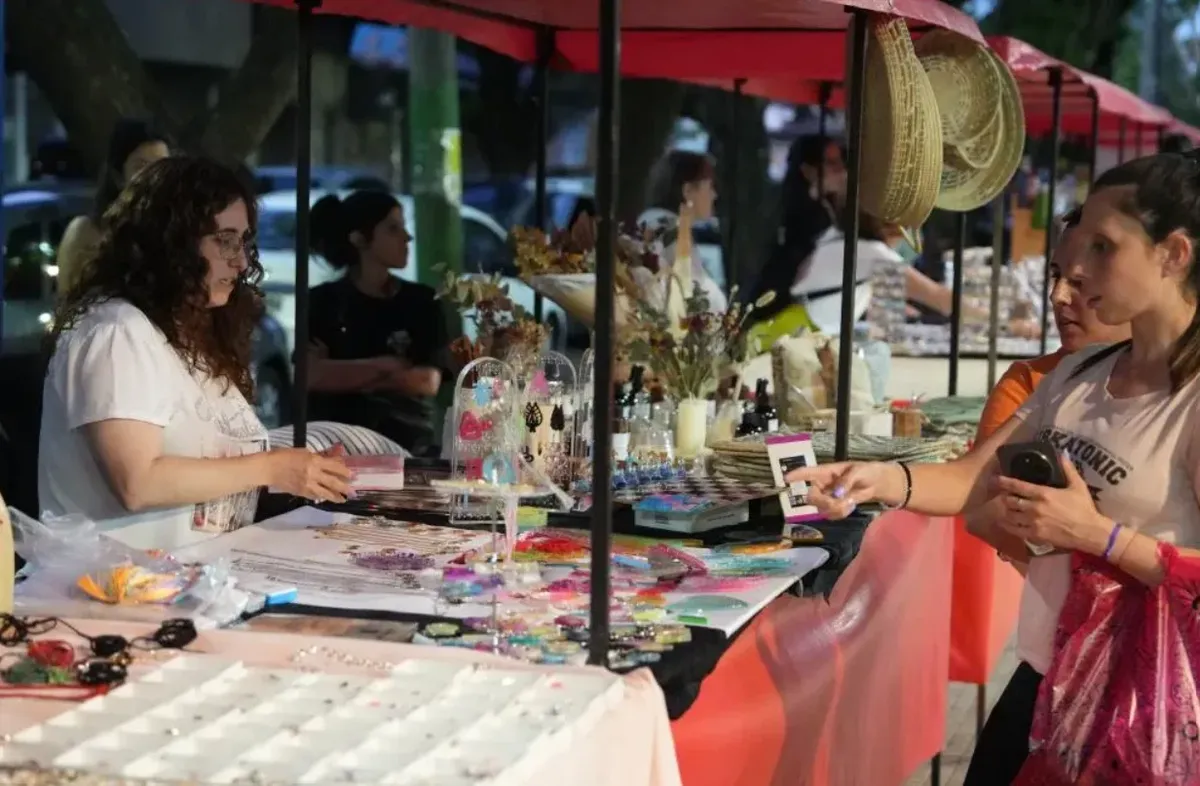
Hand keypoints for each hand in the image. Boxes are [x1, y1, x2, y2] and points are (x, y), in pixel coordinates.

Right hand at [267, 448, 351, 502]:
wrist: (269, 468)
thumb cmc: (285, 455)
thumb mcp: (305, 452)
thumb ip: (320, 457)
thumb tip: (334, 458)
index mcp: (314, 461)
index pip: (335, 467)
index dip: (345, 472)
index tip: (353, 475)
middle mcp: (313, 474)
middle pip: (333, 482)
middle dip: (345, 487)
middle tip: (353, 491)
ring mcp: (307, 485)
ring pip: (326, 493)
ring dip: (336, 496)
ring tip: (343, 499)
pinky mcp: (301, 493)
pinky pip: (315, 496)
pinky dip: (322, 497)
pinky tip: (327, 498)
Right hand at [785, 461, 905, 518]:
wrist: (876, 483)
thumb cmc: (866, 471)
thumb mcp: (858, 471)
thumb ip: (847, 481)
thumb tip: (837, 493)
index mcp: (826, 472)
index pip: (808, 472)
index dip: (796, 475)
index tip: (786, 479)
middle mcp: (823, 485)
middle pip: (811, 496)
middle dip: (822, 502)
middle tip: (836, 503)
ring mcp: (827, 497)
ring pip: (820, 508)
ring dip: (834, 509)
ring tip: (849, 503)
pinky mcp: (834, 507)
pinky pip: (830, 514)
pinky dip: (840, 513)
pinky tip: (849, 507)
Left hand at [991, 451, 1109, 554]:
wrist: (1090, 531)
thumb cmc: (1084, 508)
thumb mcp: (1077, 485)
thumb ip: (1068, 469)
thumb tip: (1062, 453)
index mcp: (1043, 493)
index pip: (1017, 485)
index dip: (1004, 482)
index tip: (995, 479)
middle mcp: (1034, 507)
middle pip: (1010, 500)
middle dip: (1004, 497)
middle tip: (1002, 495)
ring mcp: (1033, 522)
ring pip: (1009, 515)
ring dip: (1005, 510)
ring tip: (1003, 508)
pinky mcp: (1034, 535)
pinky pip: (1014, 530)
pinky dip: (1007, 525)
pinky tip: (1005, 522)